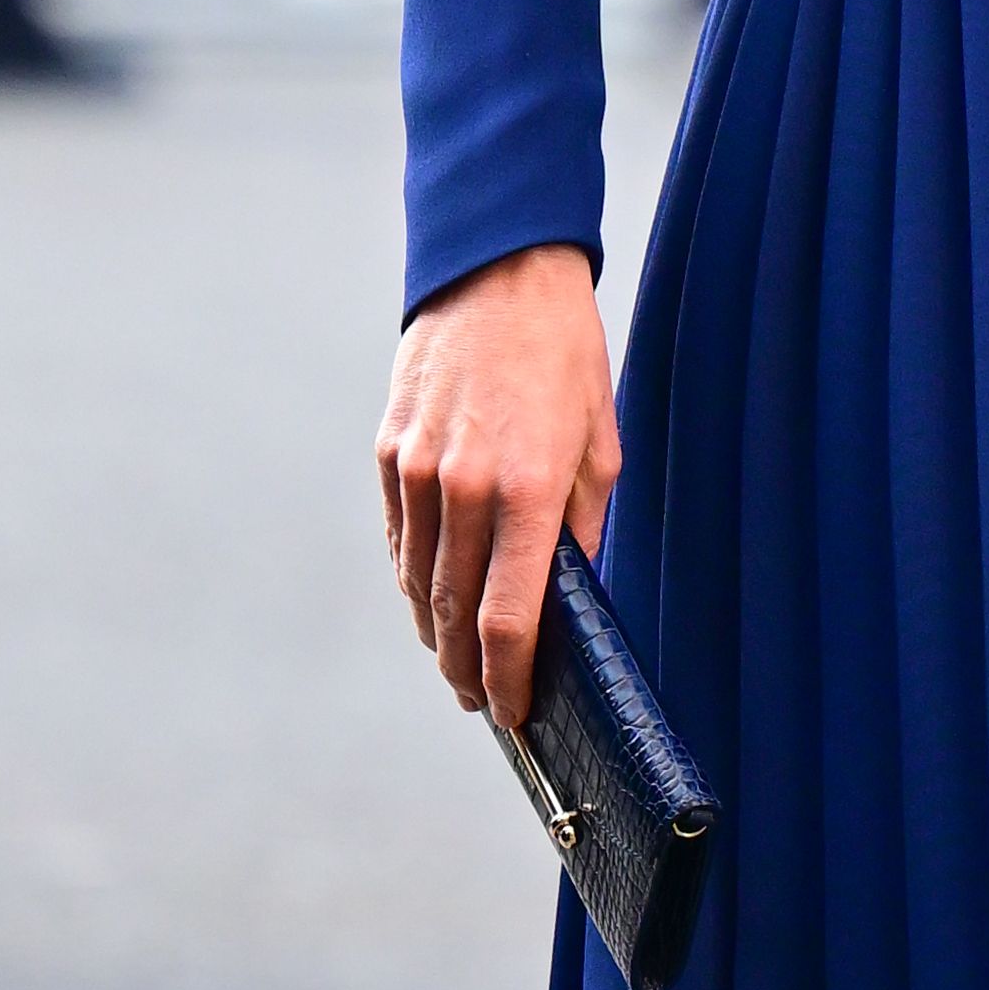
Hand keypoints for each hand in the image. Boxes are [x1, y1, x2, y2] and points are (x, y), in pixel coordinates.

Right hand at [379, 245, 618, 727]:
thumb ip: (582, 528)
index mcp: (528, 492)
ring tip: (459, 663)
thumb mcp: (600, 444)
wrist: (497, 275)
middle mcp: (463, 488)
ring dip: (437, 633)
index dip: (510, 680)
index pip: (509, 620)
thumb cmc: (565, 358)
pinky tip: (432, 599)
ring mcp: (416, 471)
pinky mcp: (388, 452)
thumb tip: (569, 597)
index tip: (514, 715)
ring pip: (417, 584)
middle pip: (454, 614)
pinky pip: (399, 539)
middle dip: (469, 671)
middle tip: (483, 703)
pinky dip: (413, 579)